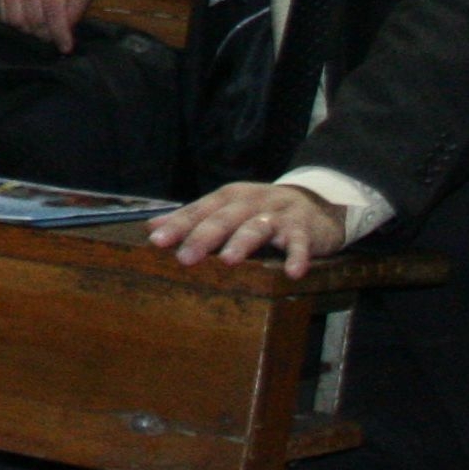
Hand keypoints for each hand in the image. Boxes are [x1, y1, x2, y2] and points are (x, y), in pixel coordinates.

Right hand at [0, 0, 98, 51]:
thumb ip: (77, 7)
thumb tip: (64, 33)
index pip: (53, 10)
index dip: (59, 33)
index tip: (66, 48)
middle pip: (33, 18)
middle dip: (46, 33)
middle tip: (56, 35)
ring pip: (14, 18)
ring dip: (29, 30)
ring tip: (43, 27)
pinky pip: (2, 12)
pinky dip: (15, 22)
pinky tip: (29, 19)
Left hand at [145, 182, 347, 276]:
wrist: (315, 202)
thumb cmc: (262, 210)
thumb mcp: (227, 208)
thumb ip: (194, 218)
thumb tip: (152, 227)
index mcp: (228, 197)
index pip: (199, 210)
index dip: (178, 225)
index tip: (157, 241)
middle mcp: (250, 201)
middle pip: (223, 218)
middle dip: (202, 237)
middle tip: (185, 258)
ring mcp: (278, 213)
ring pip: (257, 227)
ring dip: (241, 243)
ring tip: (227, 261)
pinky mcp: (304, 228)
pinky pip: (300, 242)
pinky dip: (297, 256)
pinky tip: (293, 272)